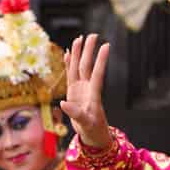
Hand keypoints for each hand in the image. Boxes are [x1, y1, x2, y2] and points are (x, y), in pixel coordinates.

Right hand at [60, 34, 111, 149]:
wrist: (93, 134)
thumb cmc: (93, 130)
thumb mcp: (86, 124)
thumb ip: (76, 114)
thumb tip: (63, 102)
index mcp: (94, 94)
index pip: (98, 73)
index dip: (101, 60)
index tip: (106, 46)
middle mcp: (88, 88)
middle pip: (87, 66)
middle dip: (89, 51)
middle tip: (92, 35)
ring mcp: (81, 89)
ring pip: (79, 67)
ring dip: (79, 53)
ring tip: (79, 38)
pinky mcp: (74, 92)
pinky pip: (71, 74)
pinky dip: (69, 64)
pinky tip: (68, 54)